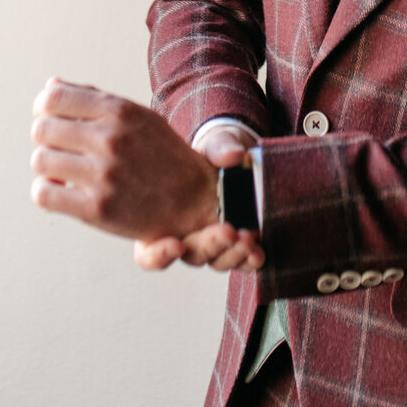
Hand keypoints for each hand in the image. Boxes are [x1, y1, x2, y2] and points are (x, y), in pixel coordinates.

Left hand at [30, 77, 216, 241]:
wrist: (196, 199)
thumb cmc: (161, 155)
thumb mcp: (136, 116)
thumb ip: (93, 99)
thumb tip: (49, 87)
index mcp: (119, 110)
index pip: (53, 98)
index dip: (44, 108)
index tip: (51, 118)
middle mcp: (110, 139)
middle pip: (40, 129)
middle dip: (46, 139)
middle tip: (61, 149)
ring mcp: (103, 175)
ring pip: (39, 160)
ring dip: (47, 167)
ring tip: (64, 171)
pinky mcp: (97, 209)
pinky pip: (43, 194)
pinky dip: (47, 192)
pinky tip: (64, 192)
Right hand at [134, 123, 264, 274]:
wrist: (240, 160)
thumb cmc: (215, 155)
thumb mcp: (214, 144)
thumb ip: (220, 147)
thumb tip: (233, 154)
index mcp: (164, 218)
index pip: (149, 253)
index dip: (159, 255)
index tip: (176, 245)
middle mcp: (187, 236)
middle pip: (191, 255)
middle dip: (209, 246)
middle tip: (227, 231)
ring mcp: (213, 243)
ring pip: (217, 261)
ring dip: (232, 254)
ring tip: (247, 238)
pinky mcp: (237, 243)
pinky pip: (241, 261)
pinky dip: (249, 260)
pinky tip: (257, 253)